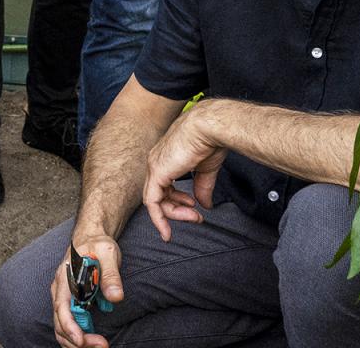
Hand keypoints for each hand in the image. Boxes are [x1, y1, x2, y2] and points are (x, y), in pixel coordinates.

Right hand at [50, 233, 122, 346]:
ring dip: (78, 342)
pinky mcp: (71, 303)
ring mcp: (64, 297)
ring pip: (63, 327)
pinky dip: (79, 337)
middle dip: (78, 340)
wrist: (91, 238)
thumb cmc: (98, 244)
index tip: (81, 340)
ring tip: (101, 344)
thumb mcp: (108, 253)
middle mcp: (60, 290)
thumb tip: (115, 297)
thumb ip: (111, 275)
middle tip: (102, 345)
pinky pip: (70, 324)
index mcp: (65, 278)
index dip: (69, 326)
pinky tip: (94, 339)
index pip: (61, 307)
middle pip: (60, 323)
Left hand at [142, 106, 226, 241]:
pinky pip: (151, 202)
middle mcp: (156, 161)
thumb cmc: (208, 141)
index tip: (192, 210)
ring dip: (174, 215)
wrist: (208, 128)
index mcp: (166, 158)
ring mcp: (154, 166)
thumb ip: (201, 187)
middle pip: (158, 194)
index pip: (164, 185)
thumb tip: (204, 205)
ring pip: (154, 200)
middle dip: (177, 210)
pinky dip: (158, 219)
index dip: (176, 201)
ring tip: (194, 217)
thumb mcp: (205, 170)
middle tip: (196, 217)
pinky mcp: (156, 172)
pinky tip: (167, 231)